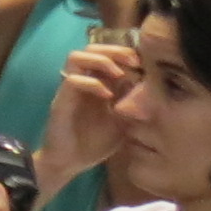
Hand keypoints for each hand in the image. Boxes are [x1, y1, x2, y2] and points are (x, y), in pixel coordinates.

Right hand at [42, 41, 141, 181]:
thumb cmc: (96, 142)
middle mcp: (82, 82)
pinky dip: (92, 83)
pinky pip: (72, 81)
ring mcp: (70, 90)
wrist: (70, 162)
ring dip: (99, 60)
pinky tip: (107, 96)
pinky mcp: (61, 101)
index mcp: (97, 83)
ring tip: (117, 74)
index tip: (143, 62)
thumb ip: (132, 102)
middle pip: (90, 48)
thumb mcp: (123, 120)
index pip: (106, 54)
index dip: (124, 52)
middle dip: (114, 50)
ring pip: (76, 57)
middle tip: (133, 62)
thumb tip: (148, 84)